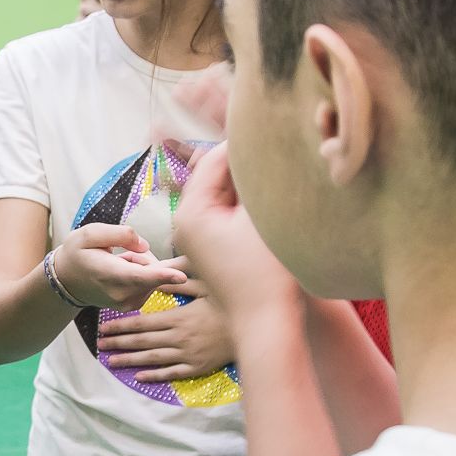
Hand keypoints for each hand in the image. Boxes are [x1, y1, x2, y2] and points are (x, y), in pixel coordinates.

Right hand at [51, 223, 188, 312]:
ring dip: (141, 265)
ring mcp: (128, 303)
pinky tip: (122, 272)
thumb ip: (119, 234)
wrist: (67, 280)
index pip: (139, 275)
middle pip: (152, 270)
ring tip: (117, 263)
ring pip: (152, 275)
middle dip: (144, 256)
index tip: (182, 276)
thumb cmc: (78, 253)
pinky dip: (141, 274)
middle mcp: (120, 293)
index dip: (162, 274)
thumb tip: (144, 245)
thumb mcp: (89, 233)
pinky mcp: (134, 306)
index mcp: (108, 273)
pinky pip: (150, 283)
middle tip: (121, 253)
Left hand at [96, 270, 236, 383]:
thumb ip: (178, 284)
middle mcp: (178, 338)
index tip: (104, 328)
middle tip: (100, 345)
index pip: (142, 323)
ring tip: (112, 361)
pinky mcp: (197, 367)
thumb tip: (156, 279)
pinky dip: (155, 375)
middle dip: (119, 343)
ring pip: (152, 359)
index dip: (121, 326)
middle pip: (142, 341)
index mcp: (178, 318)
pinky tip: (140, 376)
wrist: (256, 328)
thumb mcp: (205, 286)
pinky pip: (172, 373)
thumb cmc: (229, 303)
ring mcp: (187, 354)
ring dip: (130, 360)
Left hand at [172, 144, 304, 330]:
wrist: (266, 323)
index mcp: (193, 211)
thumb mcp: (262, 217)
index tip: (266, 132)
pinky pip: (221, 213)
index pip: (213, 160)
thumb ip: (253, 179)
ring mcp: (195, 238)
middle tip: (270, 148)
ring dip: (240, 184)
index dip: (241, 145)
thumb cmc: (267, 273)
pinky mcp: (209, 249)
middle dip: (239, 164)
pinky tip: (261, 200)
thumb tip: (253, 147)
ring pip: (217, 194)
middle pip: (212, 176)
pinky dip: (238, 203)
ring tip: (270, 173)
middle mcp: (186, 223)